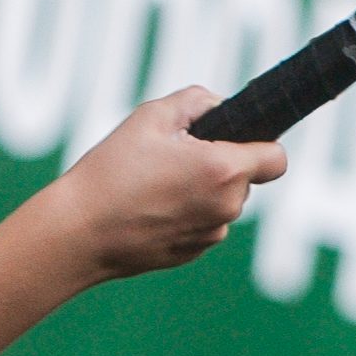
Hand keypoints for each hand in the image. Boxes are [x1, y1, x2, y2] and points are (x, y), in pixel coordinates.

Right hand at [44, 88, 287, 280]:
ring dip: (201, 189)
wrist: (78, 232)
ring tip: (153, 182)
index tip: (235, 138)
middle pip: (245, 178)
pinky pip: (202, 224)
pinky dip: (185, 213)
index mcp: (224, 170)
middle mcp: (226, 208)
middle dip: (220, 163)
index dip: (261, 143)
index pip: (277, 158)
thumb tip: (220, 108)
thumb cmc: (113, 171)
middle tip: (174, 155)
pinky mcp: (192, 254)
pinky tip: (147, 208)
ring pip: (222, 202)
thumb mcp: (151, 116)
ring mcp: (210, 236)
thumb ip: (198, 101)